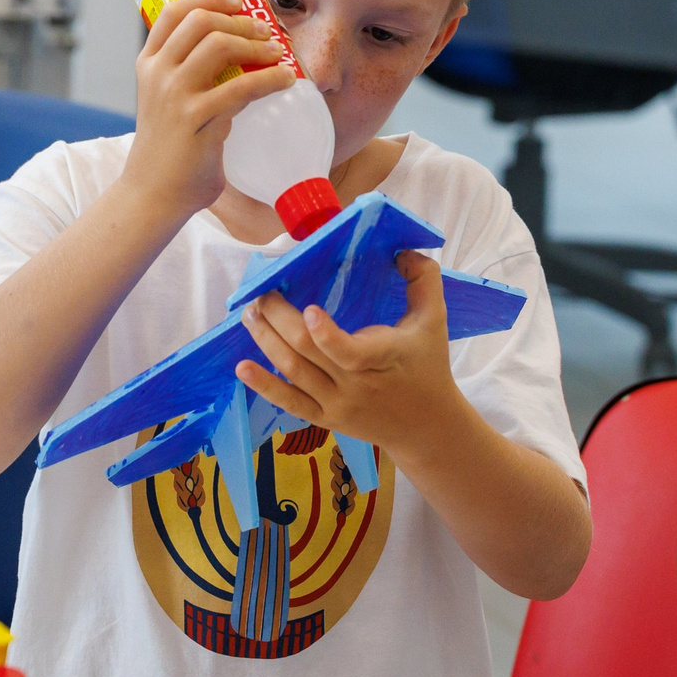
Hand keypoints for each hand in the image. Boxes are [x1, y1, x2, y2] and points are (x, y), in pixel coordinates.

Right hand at [123, 0, 298, 221]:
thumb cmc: (169, 153)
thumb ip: (193, 81)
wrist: (152, 196)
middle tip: (265, 30)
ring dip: (256, 44)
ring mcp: (174, 95)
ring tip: (278, 53)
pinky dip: (269, 79)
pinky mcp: (195, 119)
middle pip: (200, 21)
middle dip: (240, 20)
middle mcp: (157, 73)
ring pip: (219, 44)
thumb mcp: (170, 104)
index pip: (173, 12)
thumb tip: (242, 62)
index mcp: (148, 65)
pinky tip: (284, 80)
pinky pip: (240, 87)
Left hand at [233, 251, 467, 461]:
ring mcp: (337, 404)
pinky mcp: (326, 419)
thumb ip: (423, 279)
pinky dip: (264, 386)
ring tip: (249, 315)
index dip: (326, 334)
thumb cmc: (428, 365)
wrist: (426, 427)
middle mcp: (355, 383)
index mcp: (382, 356)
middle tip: (261, 295)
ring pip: (293, 372)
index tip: (309, 310)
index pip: (349, 351)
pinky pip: (290, 403)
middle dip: (278, 321)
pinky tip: (242, 367)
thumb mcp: (435, 320)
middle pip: (307, 353)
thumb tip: (403, 249)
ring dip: (266, 341)